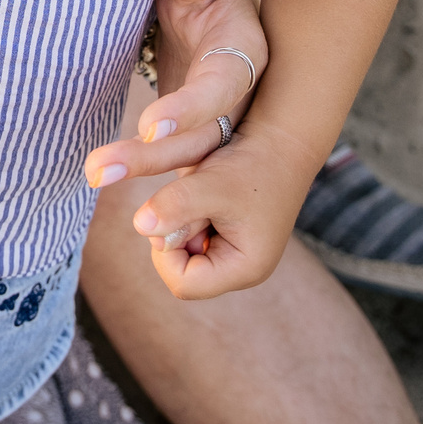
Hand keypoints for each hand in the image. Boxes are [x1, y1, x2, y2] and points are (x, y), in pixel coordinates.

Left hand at [82, 0, 267, 191]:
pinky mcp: (203, 139)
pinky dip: (164, 197)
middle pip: (205, 137)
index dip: (189, 108)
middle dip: (152, 157)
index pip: (221, 88)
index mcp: (245, 52)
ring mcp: (225, 122)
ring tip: (95, 177)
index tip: (150, 126)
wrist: (211, 9)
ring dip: (146, 175)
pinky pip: (185, 171)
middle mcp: (242, 96)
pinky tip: (126, 209)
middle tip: (98, 171)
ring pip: (192, 160)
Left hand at [127, 118, 316, 299]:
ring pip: (182, 250)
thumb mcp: (212, 183)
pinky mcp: (227, 237)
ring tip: (203, 191)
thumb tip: (140, 226)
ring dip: (180, 219)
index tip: (171, 213)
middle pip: (180, 269)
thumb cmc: (254, 163)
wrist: (282, 140)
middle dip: (174, 232)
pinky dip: (187, 212)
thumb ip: (175, 206)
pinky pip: (190, 234)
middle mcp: (241, 269)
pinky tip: (204, 190)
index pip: (183, 283)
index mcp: (245, 269)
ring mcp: (234, 254)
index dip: (165, 251)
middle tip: (192, 197)